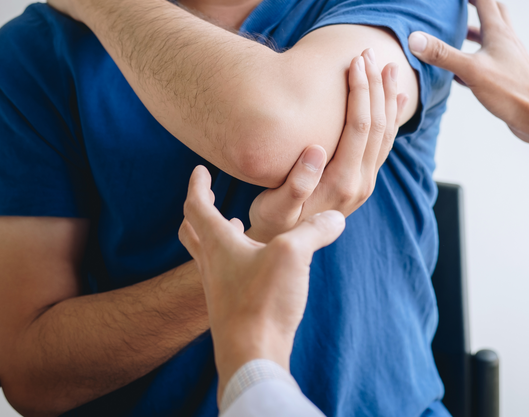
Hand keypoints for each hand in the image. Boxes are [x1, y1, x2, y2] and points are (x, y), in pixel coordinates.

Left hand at [178, 165, 345, 402]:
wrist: (252, 356)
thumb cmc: (263, 301)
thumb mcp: (293, 254)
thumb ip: (315, 229)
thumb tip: (335, 217)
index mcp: (218, 242)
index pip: (197, 206)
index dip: (197, 185)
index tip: (200, 171)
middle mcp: (212, 264)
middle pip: (193, 231)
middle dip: (199, 212)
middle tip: (208, 200)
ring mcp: (220, 288)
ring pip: (209, 254)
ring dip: (217, 236)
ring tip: (238, 227)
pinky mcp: (233, 308)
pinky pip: (227, 275)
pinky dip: (237, 261)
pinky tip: (259, 266)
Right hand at [246, 48, 406, 242]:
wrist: (286, 248)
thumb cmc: (273, 223)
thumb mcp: (274, 209)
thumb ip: (295, 185)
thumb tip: (315, 150)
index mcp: (342, 182)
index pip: (359, 127)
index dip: (359, 91)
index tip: (355, 62)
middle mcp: (361, 182)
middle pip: (378, 125)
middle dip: (375, 85)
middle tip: (369, 53)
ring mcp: (365, 183)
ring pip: (386, 133)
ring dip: (387, 98)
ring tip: (389, 67)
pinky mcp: (363, 181)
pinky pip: (384, 145)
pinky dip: (392, 118)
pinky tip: (395, 99)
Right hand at [408, 0, 528, 152]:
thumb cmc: (511, 92)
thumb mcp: (472, 71)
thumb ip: (443, 54)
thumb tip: (414, 38)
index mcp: (499, 34)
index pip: (484, 0)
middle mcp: (506, 42)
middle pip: (494, 13)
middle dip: (478, 2)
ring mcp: (509, 60)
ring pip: (492, 37)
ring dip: (477, 31)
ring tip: (459, 32)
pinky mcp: (509, 77)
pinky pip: (490, 60)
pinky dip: (476, 57)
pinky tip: (462, 71)